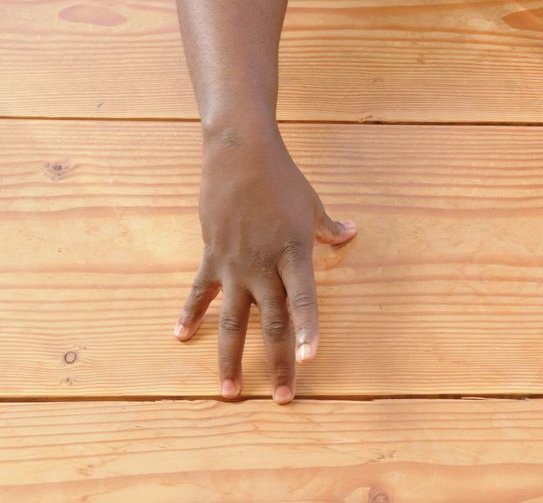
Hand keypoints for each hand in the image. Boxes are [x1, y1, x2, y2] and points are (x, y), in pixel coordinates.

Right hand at [173, 125, 356, 403]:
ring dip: (230, 359)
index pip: (303, 301)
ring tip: (228, 392)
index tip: (310, 360)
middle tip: (282, 397)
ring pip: (233, 321)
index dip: (309, 331)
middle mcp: (263, 266)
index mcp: (294, 254)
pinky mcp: (211, 257)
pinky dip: (191, 315)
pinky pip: (200, 293)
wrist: (238, 153)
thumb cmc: (282, 179)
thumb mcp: (312, 204)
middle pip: (273, 323)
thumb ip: (330, 228)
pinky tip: (181, 338)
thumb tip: (352, 232)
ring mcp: (234, 265)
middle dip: (278, 362)